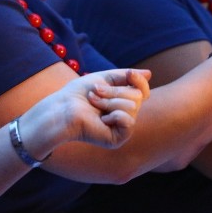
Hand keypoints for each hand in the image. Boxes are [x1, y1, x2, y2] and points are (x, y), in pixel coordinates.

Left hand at [22, 68, 151, 155]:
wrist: (62, 108)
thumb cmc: (78, 94)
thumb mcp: (104, 78)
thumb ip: (125, 76)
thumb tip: (149, 74)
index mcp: (122, 102)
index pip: (143, 91)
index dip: (139, 81)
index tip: (129, 74)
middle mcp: (125, 116)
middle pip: (137, 96)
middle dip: (114, 91)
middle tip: (94, 93)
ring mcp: (122, 128)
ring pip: (132, 106)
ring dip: (108, 101)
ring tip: (93, 104)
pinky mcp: (117, 139)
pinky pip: (128, 121)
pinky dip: (113, 114)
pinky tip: (101, 119)